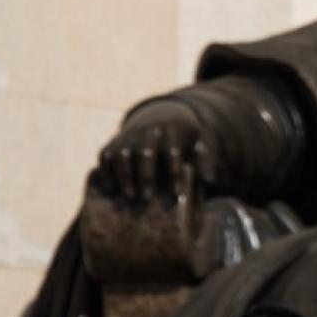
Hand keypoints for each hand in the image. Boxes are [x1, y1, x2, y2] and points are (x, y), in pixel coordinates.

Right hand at [94, 101, 218, 204]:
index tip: (177, 193)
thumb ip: (206, 162)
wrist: (162, 119)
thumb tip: (211, 180)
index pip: (173, 151)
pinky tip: (109, 190)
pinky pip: (106, 155)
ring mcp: (129, 135)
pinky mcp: (113, 142)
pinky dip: (106, 171)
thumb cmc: (186, 142)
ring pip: (123, 153)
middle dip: (145, 175)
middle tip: (147, 198)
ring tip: (129, 196)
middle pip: (145, 152)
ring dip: (124, 175)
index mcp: (174, 130)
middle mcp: (149, 130)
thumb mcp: (200, 146)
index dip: (174, 172)